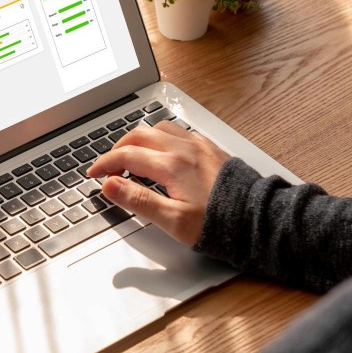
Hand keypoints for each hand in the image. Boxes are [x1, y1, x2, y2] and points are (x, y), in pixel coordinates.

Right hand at [85, 121, 228, 244]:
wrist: (257, 219)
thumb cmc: (219, 224)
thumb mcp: (173, 221)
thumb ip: (138, 201)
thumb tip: (110, 185)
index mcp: (172, 165)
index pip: (126, 155)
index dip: (105, 164)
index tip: (94, 174)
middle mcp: (184, 148)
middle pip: (139, 135)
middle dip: (118, 148)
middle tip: (108, 166)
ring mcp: (199, 145)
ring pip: (159, 128)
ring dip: (140, 139)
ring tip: (132, 158)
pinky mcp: (210, 148)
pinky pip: (178, 132)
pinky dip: (161, 138)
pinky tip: (161, 152)